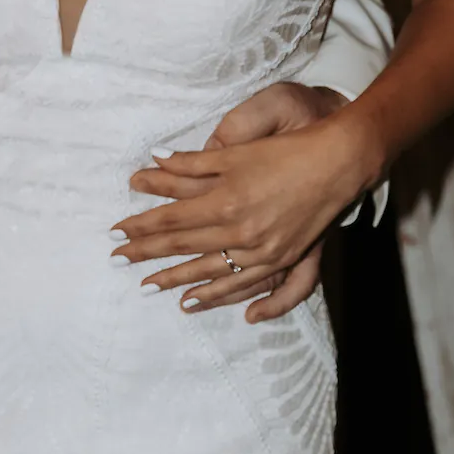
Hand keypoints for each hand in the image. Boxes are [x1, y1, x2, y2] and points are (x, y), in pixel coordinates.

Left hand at [111, 83, 378, 323]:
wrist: (339, 164)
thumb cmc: (285, 151)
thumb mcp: (235, 152)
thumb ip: (191, 163)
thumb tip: (152, 163)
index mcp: (225, 202)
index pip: (170, 219)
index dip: (140, 226)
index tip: (115, 233)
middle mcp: (241, 232)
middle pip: (183, 247)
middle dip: (147, 254)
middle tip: (118, 261)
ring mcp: (263, 251)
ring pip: (210, 273)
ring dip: (177, 281)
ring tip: (149, 288)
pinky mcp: (282, 258)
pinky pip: (245, 285)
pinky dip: (220, 296)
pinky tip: (199, 303)